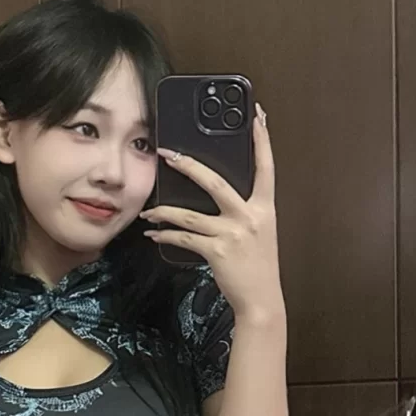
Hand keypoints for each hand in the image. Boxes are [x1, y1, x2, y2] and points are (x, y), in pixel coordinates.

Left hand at [140, 104, 282, 319]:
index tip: (257, 115)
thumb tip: (221, 195)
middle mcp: (250, 217)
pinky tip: (155, 234)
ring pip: (190, 214)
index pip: (266, 167)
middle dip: (188, 165)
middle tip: (169, 153)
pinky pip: (184, 238)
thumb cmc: (258, 267)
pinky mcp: (216, 251)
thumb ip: (246, 211)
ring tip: (150, 210)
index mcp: (265, 208)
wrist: (261, 300)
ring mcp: (232, 234)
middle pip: (215, 181)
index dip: (262, 140)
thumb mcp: (260, 233)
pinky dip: (165, 236)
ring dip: (164, 210)